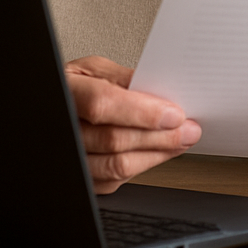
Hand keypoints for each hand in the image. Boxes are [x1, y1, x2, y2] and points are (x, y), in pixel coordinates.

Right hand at [65, 56, 201, 193]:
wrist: (58, 106)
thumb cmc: (74, 85)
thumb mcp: (93, 69)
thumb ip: (123, 78)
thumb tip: (159, 91)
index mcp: (66, 93)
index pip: (103, 105)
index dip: (141, 112)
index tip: (174, 114)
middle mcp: (65, 130)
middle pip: (115, 140)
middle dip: (159, 136)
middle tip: (189, 128)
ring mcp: (73, 158)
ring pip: (119, 165)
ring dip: (158, 154)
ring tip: (182, 141)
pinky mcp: (85, 179)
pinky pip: (117, 179)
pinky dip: (146, 165)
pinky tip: (161, 151)